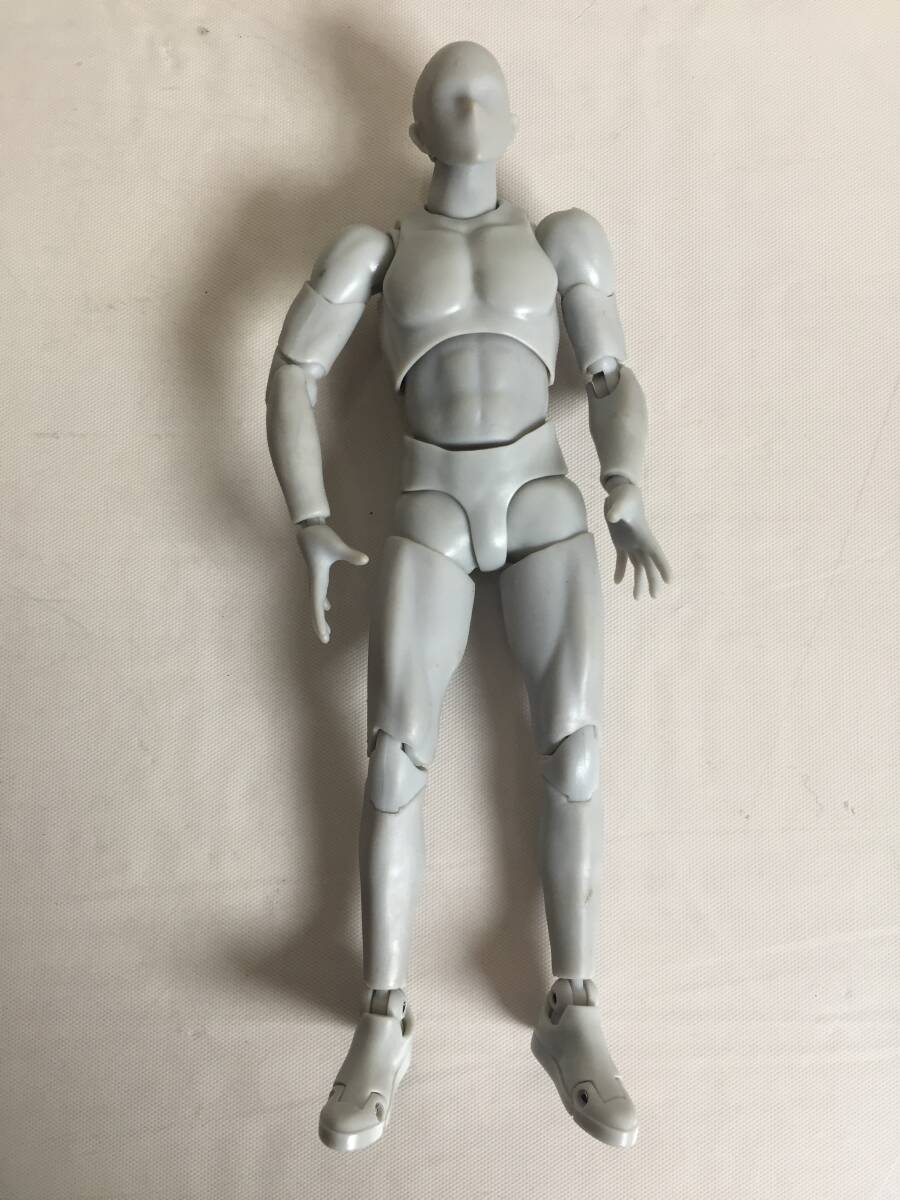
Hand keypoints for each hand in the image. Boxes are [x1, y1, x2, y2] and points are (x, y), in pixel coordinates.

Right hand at [295, 522, 368, 642]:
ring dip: (320, 616)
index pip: (317, 607)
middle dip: (320, 624)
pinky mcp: (318, 572)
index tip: (324, 637)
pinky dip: (323, 603)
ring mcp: (315, 578)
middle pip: (315, 608)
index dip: (319, 623)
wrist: (308, 526)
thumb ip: (351, 554)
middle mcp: (315, 581)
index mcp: (317, 580)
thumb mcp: (337, 546)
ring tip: (327, 629)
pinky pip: (319, 593)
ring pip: (316, 602)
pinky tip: (329, 607)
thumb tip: (365, 560)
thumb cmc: (320, 535)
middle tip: (326, 639)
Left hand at [604, 481, 670, 598]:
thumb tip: (612, 518)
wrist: (620, 493)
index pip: (656, 553)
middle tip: (655, 596)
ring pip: (638, 567)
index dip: (663, 566)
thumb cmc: (624, 496)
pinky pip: (622, 560)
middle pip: (649, 565)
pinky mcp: (621, 543)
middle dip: (653, 580)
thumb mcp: (621, 502)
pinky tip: (616, 582)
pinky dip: (620, 571)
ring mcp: (632, 544)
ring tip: (637, 598)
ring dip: (638, 581)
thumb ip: (618, 510)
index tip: (670, 580)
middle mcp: (641, 542)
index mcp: (645, 535)